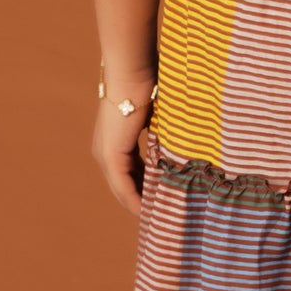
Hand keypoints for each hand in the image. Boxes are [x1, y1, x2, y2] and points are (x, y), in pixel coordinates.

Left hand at [92, 74, 155, 215]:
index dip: (145, 186)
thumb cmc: (149, 85)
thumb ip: (164, 132)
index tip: (163, 197)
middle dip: (142, 199)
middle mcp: (105, 150)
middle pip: (124, 183)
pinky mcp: (110, 156)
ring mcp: (106, 154)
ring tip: (156, 217)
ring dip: (138, 203)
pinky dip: (134, 199)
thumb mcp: (158, 116)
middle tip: (161, 214)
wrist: (132, 73)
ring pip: (122, 188)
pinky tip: (146, 210)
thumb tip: (184, 140)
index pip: (130, 171)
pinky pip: (122, 185)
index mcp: (116, 141)